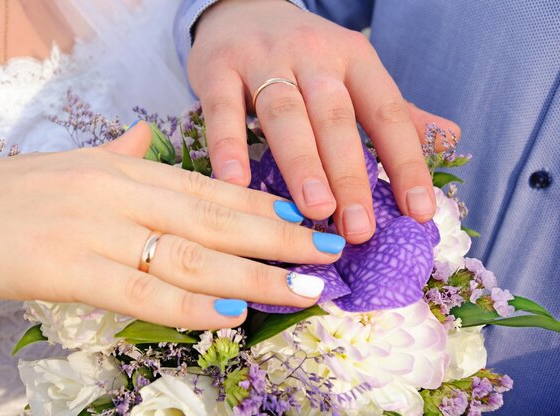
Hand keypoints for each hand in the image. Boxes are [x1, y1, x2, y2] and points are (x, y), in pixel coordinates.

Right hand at [0, 122, 344, 328]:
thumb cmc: (5, 193)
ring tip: (300, 291)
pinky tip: (230, 316)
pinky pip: (141, 290)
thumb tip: (145, 140)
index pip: (209, 188)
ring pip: (190, 254)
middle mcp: (118, 191)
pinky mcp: (64, 268)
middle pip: (215, 218)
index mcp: (123, 167)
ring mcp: (93, 229)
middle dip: (278, 240)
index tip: (304, 222)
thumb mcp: (70, 163)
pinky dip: (189, 306)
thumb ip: (116, 154)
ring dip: (252, 277)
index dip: (262, 208)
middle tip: (328, 255)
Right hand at [188, 0, 459, 242]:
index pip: (387, 113)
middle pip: (336, 118)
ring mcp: (264, 59)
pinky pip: (223, 110)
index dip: (406, 163)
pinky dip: (229, 146)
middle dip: (349, 175)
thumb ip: (393, 110)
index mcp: (355, 60)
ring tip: (313, 211)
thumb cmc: (302, 56)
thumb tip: (450, 137)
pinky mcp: (218, 68)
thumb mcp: (351, 72)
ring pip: (286, 115)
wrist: (240, 9)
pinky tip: (235, 183)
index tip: (420, 213)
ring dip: (301, 164)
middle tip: (359, 228)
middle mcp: (314, 55)